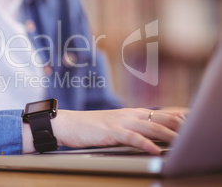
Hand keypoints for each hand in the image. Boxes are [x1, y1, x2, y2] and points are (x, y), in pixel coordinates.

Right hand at [22, 108, 184, 153]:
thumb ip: (132, 127)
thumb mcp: (115, 125)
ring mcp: (120, 122)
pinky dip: (145, 143)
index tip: (193, 119)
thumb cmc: (90, 127)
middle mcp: (129, 114)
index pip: (161, 112)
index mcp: (131, 113)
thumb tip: (150, 136)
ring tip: (182, 141)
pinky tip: (154, 150)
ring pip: (150, 126)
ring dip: (168, 134)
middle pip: (160, 117)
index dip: (179, 115)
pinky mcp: (110, 131)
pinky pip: (131, 137)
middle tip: (194, 128)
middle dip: (180, 124)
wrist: (67, 124)